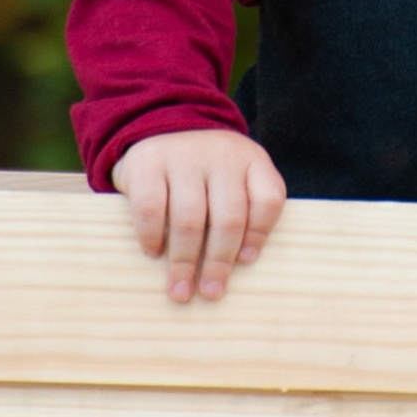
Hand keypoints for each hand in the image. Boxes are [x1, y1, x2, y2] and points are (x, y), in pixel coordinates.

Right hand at [111, 128, 286, 303]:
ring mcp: (185, 156)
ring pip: (190, 218)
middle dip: (219, 262)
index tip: (246, 262)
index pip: (268, 199)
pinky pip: (151, 208)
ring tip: (181, 289)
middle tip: (211, 292)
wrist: (163, 124)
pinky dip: (152, 236)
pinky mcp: (149, 162)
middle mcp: (222, 154)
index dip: (259, 235)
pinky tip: (154, 253)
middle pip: (229, 217)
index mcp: (252, 160)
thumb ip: (245, 209)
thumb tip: (240, 268)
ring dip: (185, 261)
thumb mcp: (236, 176)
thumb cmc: (207, 170)